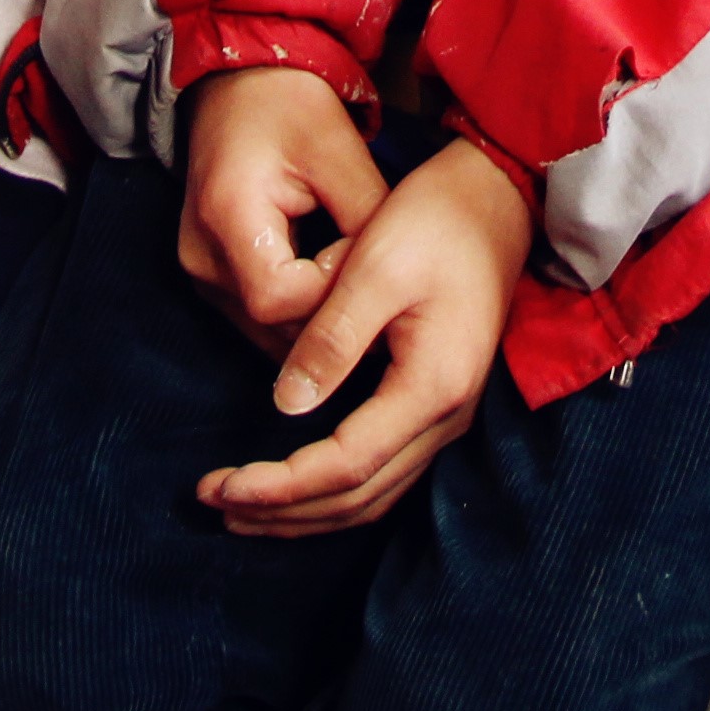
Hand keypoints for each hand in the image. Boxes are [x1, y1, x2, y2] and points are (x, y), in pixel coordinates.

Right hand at [174, 68, 389, 356]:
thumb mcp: (338, 151)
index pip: (279, 297)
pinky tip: (327, 285)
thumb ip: (365, 218)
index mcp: (226, 215)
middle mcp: (200, 254)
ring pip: (263, 329)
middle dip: (327, 309)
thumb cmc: (288, 105)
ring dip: (312, 316)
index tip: (359, 252)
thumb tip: (391, 280)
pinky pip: (254, 315)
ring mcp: (198, 269)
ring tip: (353, 285)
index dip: (329, 289)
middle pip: (270, 323)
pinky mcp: (207, 272)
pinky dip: (294, 310)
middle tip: (372, 282)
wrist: (238, 83)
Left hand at [197, 137, 526, 538]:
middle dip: (283, 510)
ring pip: (372, 495)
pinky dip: (333, 490)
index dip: (281, 484)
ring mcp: (447, 415)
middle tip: (214, 502)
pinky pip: (383, 473)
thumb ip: (332, 340)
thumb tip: (285, 405)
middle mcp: (447, 416)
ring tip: (242, 507)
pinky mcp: (436, 403)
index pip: (347, 464)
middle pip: (358, 497)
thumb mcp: (374, 268)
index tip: (222, 486)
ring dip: (306, 511)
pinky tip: (293, 484)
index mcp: (433, 386)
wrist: (495, 199)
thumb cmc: (436, 221)